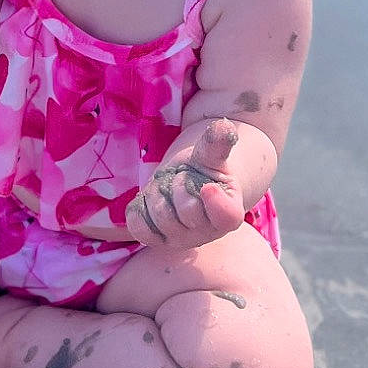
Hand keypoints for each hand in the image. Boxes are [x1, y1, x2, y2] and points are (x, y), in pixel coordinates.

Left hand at [126, 120, 245, 250]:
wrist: (184, 183)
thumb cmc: (203, 169)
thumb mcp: (211, 154)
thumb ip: (217, 143)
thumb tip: (223, 126)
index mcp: (229, 212)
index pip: (226, 215)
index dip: (216, 202)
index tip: (207, 185)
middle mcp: (206, 232)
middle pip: (186, 208)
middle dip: (179, 183)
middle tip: (181, 177)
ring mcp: (180, 240)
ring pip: (160, 216)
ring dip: (157, 192)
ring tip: (167, 187)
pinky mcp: (156, 241)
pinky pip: (138, 226)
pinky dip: (139, 207)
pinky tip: (150, 200)